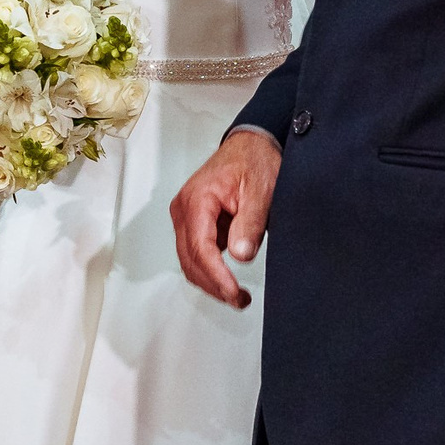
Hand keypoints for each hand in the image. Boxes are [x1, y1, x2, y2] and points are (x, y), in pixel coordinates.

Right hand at [170, 129, 278, 307]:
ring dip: (210, 281)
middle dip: (213, 284)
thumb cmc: (254, 161)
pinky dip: (209, 270)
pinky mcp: (194, 222)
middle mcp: (184, 209)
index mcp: (197, 199)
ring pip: (189, 260)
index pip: (200, 248)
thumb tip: (241, 255)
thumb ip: (250, 222)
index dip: (216, 275)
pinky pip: (195, 253)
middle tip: (239, 300)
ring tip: (237, 295)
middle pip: (190, 259)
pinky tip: (228, 279)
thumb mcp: (261, 189)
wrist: (250, 145)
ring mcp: (186, 216)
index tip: (233, 292)